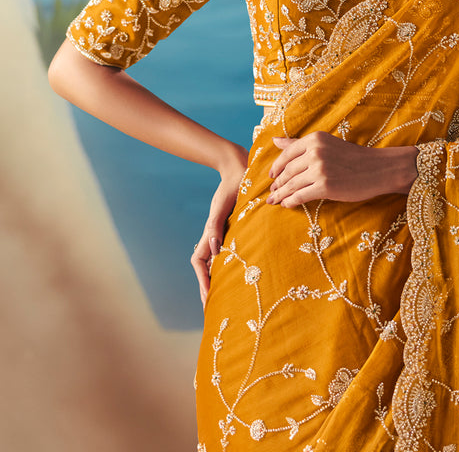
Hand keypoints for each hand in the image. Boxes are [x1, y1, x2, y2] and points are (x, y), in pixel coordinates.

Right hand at [191, 149, 247, 306]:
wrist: (241, 170)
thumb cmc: (232, 186)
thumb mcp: (222, 206)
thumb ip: (216, 225)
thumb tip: (213, 249)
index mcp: (210, 233)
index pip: (200, 262)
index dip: (203, 280)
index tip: (209, 296)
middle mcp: (216, 235)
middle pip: (207, 267)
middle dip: (208, 287)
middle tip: (214, 307)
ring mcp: (225, 233)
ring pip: (217, 262)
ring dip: (219, 279)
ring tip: (226, 297)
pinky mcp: (236, 229)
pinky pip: (230, 253)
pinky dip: (230, 266)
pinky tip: (239, 275)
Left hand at [267, 132, 417, 208]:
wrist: (378, 169)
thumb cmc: (352, 157)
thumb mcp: (326, 144)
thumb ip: (299, 144)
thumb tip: (274, 140)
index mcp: (314, 139)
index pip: (287, 154)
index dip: (276, 167)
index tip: (271, 177)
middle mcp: (315, 151)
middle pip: (287, 171)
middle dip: (277, 184)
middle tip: (270, 193)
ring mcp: (320, 169)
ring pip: (291, 184)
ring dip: (280, 194)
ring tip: (274, 201)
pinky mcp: (325, 186)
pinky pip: (300, 195)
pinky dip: (291, 201)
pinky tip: (287, 205)